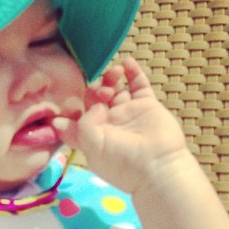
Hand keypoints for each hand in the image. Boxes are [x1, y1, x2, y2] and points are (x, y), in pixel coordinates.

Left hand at [53, 57, 186, 192]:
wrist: (158, 167)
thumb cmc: (121, 161)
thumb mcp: (91, 145)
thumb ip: (84, 122)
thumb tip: (95, 106)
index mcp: (91, 136)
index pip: (77, 116)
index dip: (73, 107)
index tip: (70, 100)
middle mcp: (108, 124)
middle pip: (95, 98)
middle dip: (94, 88)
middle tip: (103, 91)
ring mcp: (128, 113)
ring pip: (115, 88)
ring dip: (110, 77)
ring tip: (115, 73)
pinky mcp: (147, 106)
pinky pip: (138, 84)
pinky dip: (133, 72)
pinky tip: (127, 61)